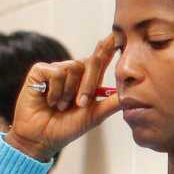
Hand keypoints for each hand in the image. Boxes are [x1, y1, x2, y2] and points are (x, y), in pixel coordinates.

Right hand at [5, 34, 122, 159]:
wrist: (42, 138)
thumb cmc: (66, 128)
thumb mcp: (94, 115)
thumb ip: (112, 102)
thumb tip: (133, 93)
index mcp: (87, 81)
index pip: (100, 59)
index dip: (108, 47)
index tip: (116, 35)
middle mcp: (72, 72)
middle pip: (90, 62)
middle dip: (87, 85)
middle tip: (80, 104)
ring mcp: (56, 70)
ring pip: (73, 68)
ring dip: (69, 92)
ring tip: (61, 106)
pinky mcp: (40, 71)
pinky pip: (56, 72)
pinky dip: (55, 91)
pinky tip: (49, 101)